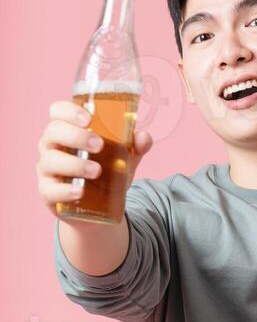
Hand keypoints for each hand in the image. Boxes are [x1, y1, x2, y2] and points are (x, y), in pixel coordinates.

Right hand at [36, 99, 152, 217]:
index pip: (57, 111)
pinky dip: (64, 190)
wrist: (99, 210)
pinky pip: (49, 190)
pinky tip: (79, 191)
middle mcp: (52, 147)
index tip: (89, 118)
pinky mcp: (48, 193)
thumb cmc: (106, 174)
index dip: (69, 111)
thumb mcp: (123, 159)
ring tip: (97, 171)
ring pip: (51, 161)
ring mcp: (47, 170)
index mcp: (67, 131)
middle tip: (99, 145)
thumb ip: (135, 147)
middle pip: (53, 132)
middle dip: (76, 136)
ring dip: (74, 164)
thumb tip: (144, 138)